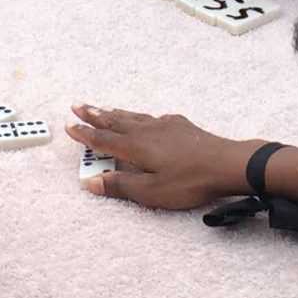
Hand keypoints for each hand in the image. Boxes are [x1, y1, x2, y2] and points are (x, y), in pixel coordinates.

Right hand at [67, 105, 253, 207]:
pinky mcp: (182, 126)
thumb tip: (91, 182)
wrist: (227, 164)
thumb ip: (121, 185)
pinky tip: (146, 118)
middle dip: (95, 114)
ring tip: (103, 108)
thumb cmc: (190, 181)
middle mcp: (148, 131)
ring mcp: (166, 126)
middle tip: (78, 105)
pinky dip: (140, 116)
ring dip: (115, 112)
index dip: (85, 133)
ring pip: (134, 116)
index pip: (104, 139)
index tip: (70, 125)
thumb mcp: (151, 191)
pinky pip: (153, 117)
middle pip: (115, 121)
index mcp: (136, 147)